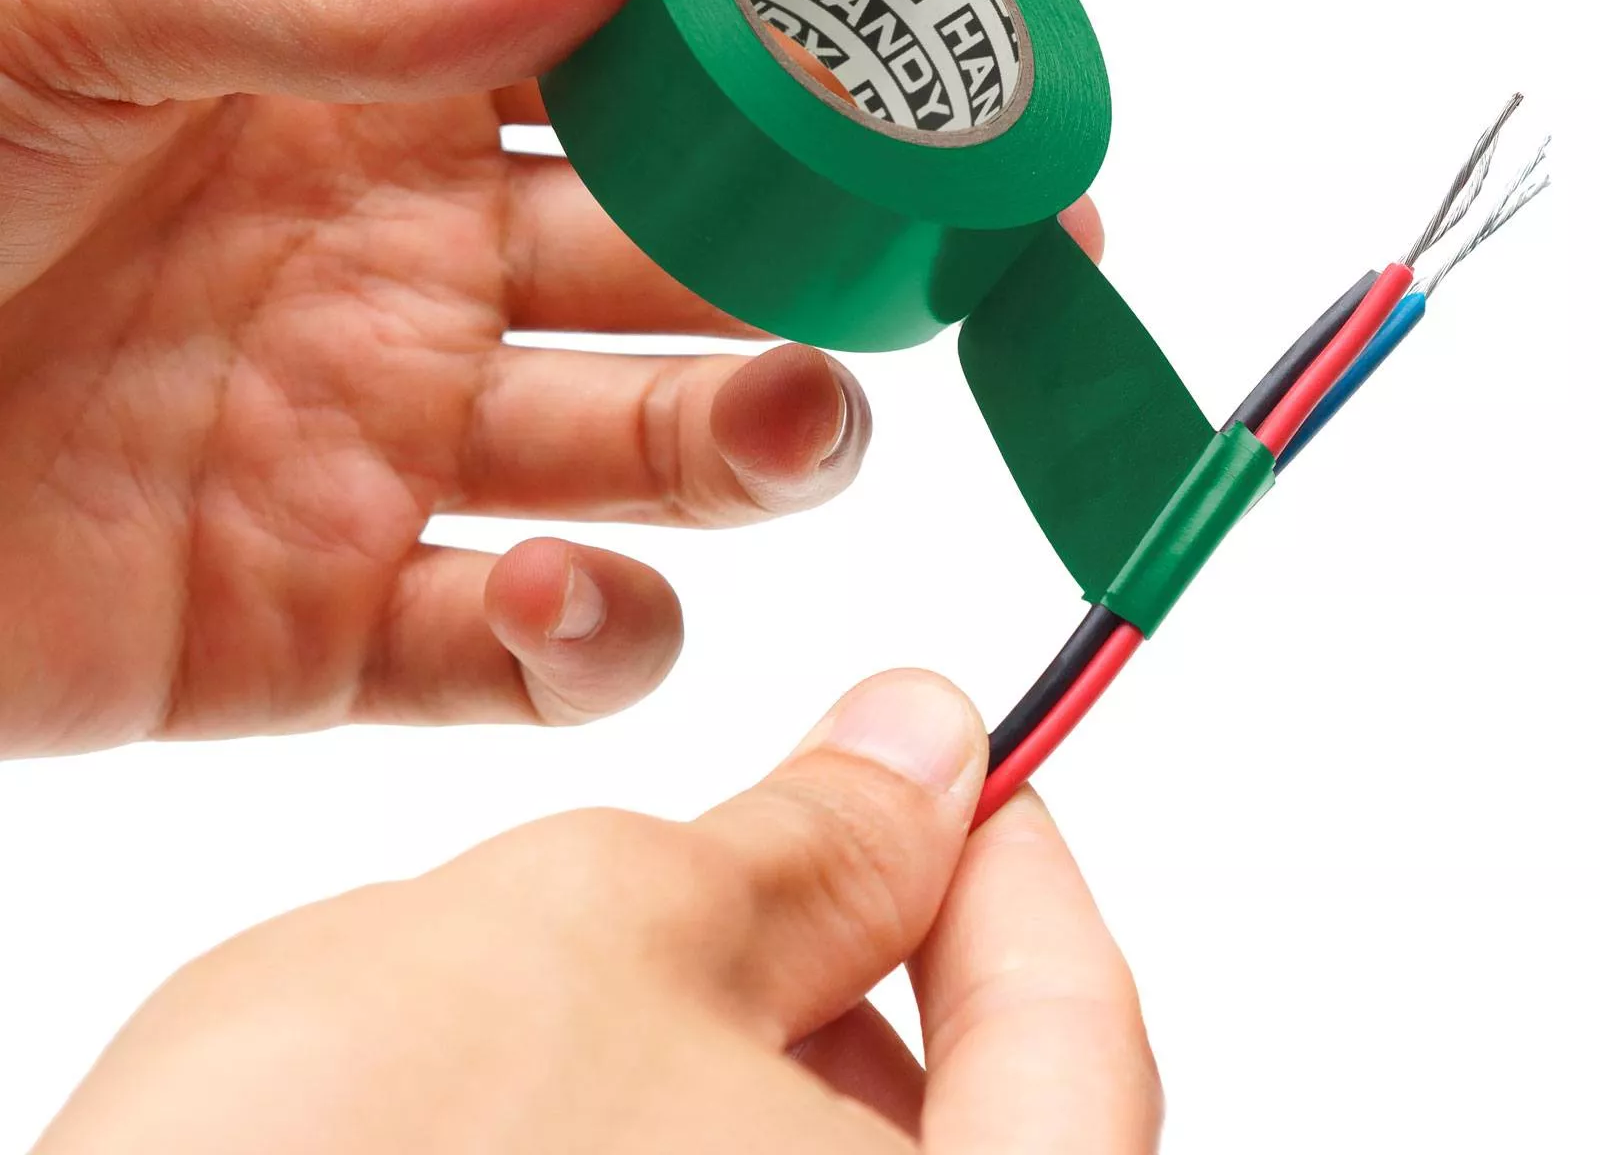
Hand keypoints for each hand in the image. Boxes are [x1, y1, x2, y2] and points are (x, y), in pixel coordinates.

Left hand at [0, 0, 875, 753]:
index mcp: (376, 90)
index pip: (649, 79)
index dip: (804, 91)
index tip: (938, 116)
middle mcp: (410, 270)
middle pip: (691, 280)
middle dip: (825, 281)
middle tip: (925, 288)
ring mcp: (380, 454)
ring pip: (651, 465)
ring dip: (760, 450)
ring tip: (797, 426)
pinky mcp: (321, 631)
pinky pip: (514, 652)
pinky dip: (580, 639)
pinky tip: (554, 593)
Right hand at [34, 672, 1160, 1152]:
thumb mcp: (605, 928)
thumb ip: (805, 838)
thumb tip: (926, 740)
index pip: (1081, 1028)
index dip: (1015, 859)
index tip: (955, 762)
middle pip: (977, 1123)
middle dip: (873, 953)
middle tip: (786, 840)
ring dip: (758, 1045)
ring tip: (625, 963)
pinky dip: (673, 1133)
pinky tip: (565, 1081)